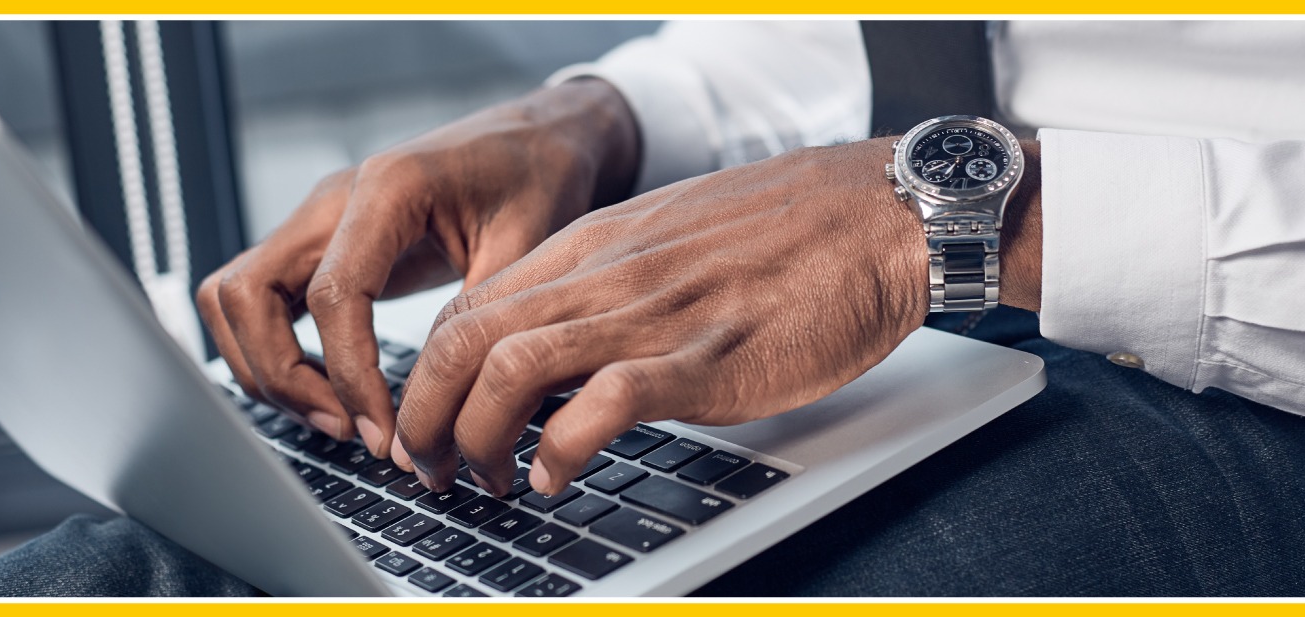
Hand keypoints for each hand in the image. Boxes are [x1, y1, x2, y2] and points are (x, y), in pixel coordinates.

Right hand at [196, 79, 637, 456]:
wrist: (534, 140)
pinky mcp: (318, 247)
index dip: (349, 375)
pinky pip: (259, 303)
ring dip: (267, 368)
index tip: (383, 431)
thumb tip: (441, 407)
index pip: (332, 294)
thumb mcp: (530, 244)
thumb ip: (479, 316)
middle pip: (246, 294)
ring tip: (340, 419)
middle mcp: (332, 200)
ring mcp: (315, 222)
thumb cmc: (537, 179)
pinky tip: (333, 392)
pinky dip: (276, 353)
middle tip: (348, 428)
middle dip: (282, 376)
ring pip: (234, 300)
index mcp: (386, 187)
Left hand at [397, 136, 1043, 495]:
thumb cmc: (782, 236)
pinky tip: (555, 477)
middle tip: (433, 467)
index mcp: (591, 246)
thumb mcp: (664, 240)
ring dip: (477, 438)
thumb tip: (550, 346)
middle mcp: (605, 276)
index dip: (428, 376)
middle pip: (463, 341)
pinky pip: (601, 404)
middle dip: (427, 417)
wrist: (877, 216)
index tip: (432, 422)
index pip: (466, 307)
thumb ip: (602, 285)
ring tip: (486, 479)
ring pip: (509, 369)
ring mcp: (651, 317)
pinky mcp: (703, 361)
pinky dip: (559, 449)